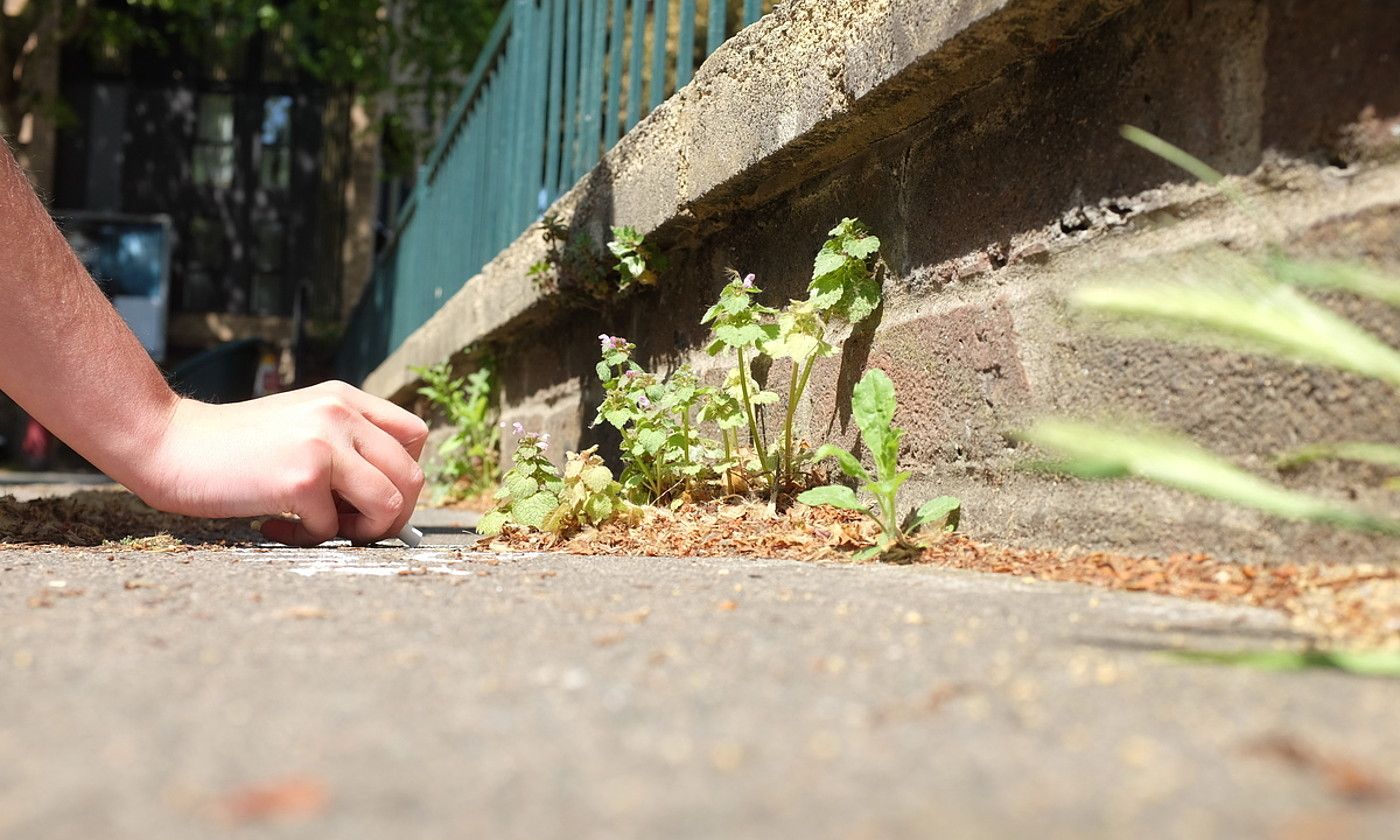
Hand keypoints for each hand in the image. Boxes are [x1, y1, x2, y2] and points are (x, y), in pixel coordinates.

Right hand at [137, 381, 427, 545]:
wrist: (171, 445)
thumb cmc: (236, 449)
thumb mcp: (302, 426)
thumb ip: (346, 448)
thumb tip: (397, 508)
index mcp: (345, 398)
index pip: (416, 437)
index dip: (403, 475)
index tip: (371, 496)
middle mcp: (341, 413)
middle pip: (413, 477)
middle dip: (391, 516)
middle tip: (351, 528)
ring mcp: (325, 443)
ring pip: (390, 504)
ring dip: (360, 531)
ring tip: (318, 528)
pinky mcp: (303, 477)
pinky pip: (333, 529)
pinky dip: (307, 538)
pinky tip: (273, 523)